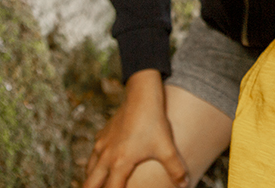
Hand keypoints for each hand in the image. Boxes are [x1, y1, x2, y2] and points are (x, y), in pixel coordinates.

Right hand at [84, 70, 188, 187]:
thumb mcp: (167, 148)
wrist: (142, 96)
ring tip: (99, 185)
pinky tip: (103, 161)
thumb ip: (176, 169)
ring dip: (92, 179)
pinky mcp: (102, 134)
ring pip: (89, 169)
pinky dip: (95, 163)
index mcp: (120, 164)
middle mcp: (106, 156)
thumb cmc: (154, 122)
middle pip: (90, 184)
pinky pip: (93, 153)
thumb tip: (185, 184)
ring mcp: (101, 144)